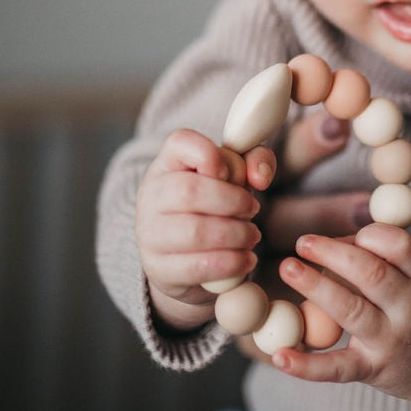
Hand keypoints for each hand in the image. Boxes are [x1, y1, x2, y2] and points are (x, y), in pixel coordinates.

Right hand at [135, 128, 274, 331]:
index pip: (181, 142)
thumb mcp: (232, 177)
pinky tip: (247, 259)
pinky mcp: (159, 268)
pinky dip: (231, 263)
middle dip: (233, 201)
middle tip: (254, 209)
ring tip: (252, 236)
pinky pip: (197, 267)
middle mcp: (151, 194)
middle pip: (190, 191)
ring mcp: (149, 233)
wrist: (180, 256)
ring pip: (195, 232)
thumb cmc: (212, 206)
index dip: (212, 155)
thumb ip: (253, 161)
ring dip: (235, 234)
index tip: (234, 174)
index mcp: (168, 162)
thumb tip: (260, 177)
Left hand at [274, 225, 410, 404]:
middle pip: (373, 275)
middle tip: (303, 243)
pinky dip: (306, 365)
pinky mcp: (370, 369)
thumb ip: (380, 257)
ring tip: (288, 268)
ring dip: (317, 288)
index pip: (402, 248)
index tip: (344, 234)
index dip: (371, 236)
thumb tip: (329, 243)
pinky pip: (336, 368)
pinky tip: (280, 356)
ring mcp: (389, 340)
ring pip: (352, 311)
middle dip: (334, 254)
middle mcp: (408, 308)